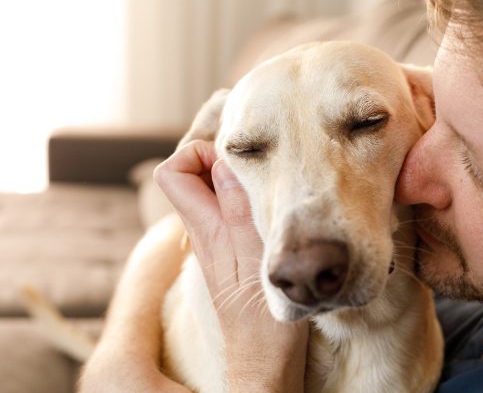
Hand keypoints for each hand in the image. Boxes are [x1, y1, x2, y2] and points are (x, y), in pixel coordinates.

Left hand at [154, 140, 307, 391]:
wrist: (267, 361)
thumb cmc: (266, 318)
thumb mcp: (258, 256)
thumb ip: (239, 207)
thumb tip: (225, 163)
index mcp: (206, 229)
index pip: (173, 171)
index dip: (199, 153)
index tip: (238, 158)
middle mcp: (206, 234)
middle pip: (194, 176)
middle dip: (222, 160)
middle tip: (261, 167)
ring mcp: (219, 245)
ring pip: (214, 194)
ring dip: (239, 182)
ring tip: (272, 187)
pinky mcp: (234, 257)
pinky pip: (230, 214)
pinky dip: (248, 203)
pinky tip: (275, 214)